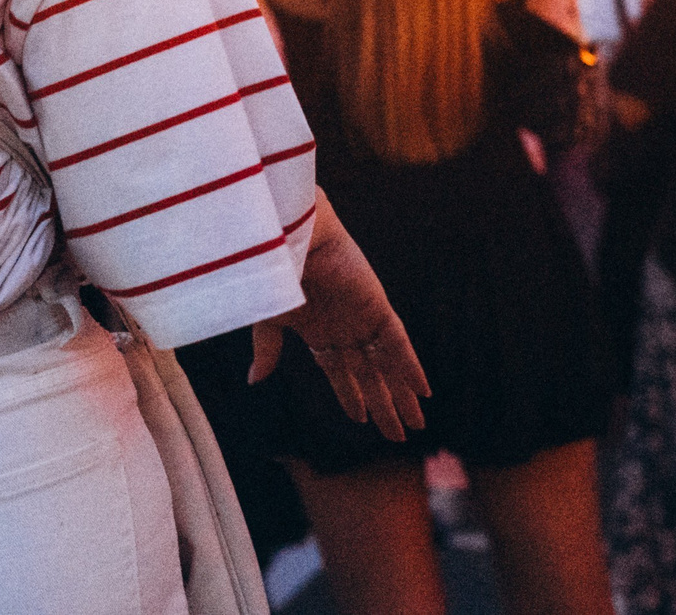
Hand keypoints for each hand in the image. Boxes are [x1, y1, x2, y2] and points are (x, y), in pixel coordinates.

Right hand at [251, 196, 428, 438]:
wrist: (293, 239)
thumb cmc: (276, 273)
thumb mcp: (269, 317)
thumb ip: (266, 349)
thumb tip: (253, 380)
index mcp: (318, 330)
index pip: (339, 372)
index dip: (351, 396)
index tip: (362, 420)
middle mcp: (344, 328)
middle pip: (369, 374)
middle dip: (383, 404)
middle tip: (399, 435)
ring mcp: (362, 319)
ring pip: (386, 366)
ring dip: (401, 395)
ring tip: (415, 424)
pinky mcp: (378, 309)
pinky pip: (399, 345)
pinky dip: (410, 369)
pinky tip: (423, 393)